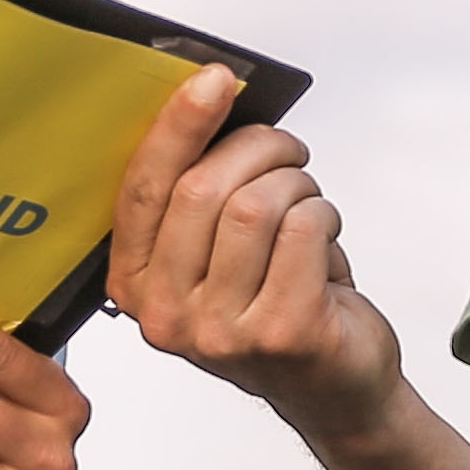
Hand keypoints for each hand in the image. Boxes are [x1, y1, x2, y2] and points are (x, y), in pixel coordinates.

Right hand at [105, 66, 400, 441]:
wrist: (335, 389)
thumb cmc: (275, 309)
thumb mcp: (213, 258)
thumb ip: (196, 197)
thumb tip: (212, 102)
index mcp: (134, 285)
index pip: (143, 189)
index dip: (178, 126)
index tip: (214, 80)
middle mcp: (167, 316)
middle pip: (203, 189)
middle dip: (258, 148)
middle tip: (288, 150)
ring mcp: (221, 332)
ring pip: (257, 204)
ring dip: (296, 186)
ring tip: (307, 207)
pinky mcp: (282, 334)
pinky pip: (304, 230)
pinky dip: (325, 218)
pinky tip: (324, 244)